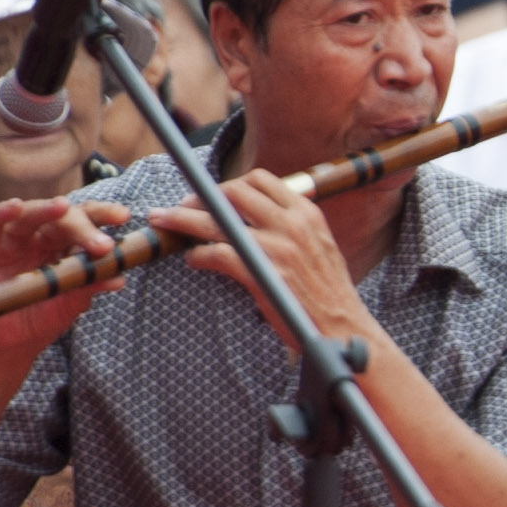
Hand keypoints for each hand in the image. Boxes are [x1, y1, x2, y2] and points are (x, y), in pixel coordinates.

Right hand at [0, 194, 142, 366]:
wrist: (7, 344)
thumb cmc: (42, 318)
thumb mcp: (70, 303)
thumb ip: (89, 286)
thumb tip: (118, 277)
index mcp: (67, 244)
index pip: (87, 222)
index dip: (104, 215)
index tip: (123, 217)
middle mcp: (41, 236)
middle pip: (63, 217)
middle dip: (83, 225)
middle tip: (100, 243)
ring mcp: (13, 239)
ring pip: (30, 215)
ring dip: (46, 210)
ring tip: (62, 207)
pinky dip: (2, 213)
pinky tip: (15, 206)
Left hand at [159, 168, 370, 343]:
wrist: (344, 327)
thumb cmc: (328, 293)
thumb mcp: (320, 246)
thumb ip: (293, 227)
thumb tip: (257, 219)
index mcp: (307, 213)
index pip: (260, 180)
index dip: (229, 185)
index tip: (212, 196)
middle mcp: (292, 223)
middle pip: (234, 192)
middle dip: (201, 196)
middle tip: (182, 208)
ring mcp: (277, 247)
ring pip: (216, 219)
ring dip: (183, 219)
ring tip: (163, 221)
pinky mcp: (261, 273)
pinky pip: (217, 253)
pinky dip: (198, 255)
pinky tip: (193, 260)